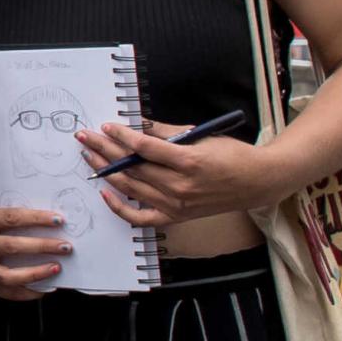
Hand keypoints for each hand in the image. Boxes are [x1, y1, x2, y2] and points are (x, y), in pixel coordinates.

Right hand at [0, 200, 68, 301]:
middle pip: (13, 247)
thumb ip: (6, 213)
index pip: (11, 218)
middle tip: (66, 246)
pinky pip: (3, 292)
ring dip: (36, 273)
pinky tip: (42, 289)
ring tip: (57, 268)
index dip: (36, 219)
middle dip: (43, 246)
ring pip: (8, 275)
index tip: (58, 220)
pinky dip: (25, 293)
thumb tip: (45, 219)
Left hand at [77, 120, 285, 227]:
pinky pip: (140, 218)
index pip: (144, 148)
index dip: (122, 136)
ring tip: (89, 155)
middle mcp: (180, 186)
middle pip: (132, 167)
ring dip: (106, 170)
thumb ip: (165, 132)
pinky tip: (106, 193)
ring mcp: (176, 204)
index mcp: (188, 162)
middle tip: (85, 137)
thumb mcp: (200, 135)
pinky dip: (120, 208)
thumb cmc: (231, 155)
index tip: (106, 126)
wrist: (256, 182)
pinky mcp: (175, 217)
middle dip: (104, 149)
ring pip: (131, 188)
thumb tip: (136, 124)